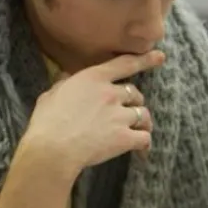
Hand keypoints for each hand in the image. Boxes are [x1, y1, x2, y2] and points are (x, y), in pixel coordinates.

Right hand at [20, 50, 163, 175]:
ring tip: (138, 131)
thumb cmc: (46, 122)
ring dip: (142, 123)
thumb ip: (63, 83)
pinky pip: (145, 138)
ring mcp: (119, 116)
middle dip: (134, 102)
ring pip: (143, 115)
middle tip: (127, 113)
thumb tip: (66, 77)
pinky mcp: (124, 138)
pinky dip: (144, 144)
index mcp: (93, 78)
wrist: (51, 149)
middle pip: (136, 94)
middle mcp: (110, 93)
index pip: (125, 64)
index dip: (145, 60)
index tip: (160, 57)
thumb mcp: (51, 94)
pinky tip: (141, 150)